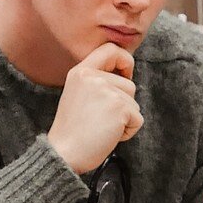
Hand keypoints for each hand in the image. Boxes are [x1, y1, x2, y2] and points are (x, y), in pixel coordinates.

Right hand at [46, 44, 142, 173]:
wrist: (64, 153)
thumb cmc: (72, 132)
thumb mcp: (78, 95)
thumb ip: (96, 82)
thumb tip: (125, 79)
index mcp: (80, 71)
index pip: (110, 49)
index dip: (124, 60)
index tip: (125, 76)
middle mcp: (92, 76)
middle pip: (129, 84)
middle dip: (124, 105)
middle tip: (102, 119)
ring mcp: (106, 90)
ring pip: (134, 102)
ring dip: (125, 119)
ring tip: (102, 127)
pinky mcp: (119, 107)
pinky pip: (138, 118)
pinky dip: (128, 131)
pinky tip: (109, 135)